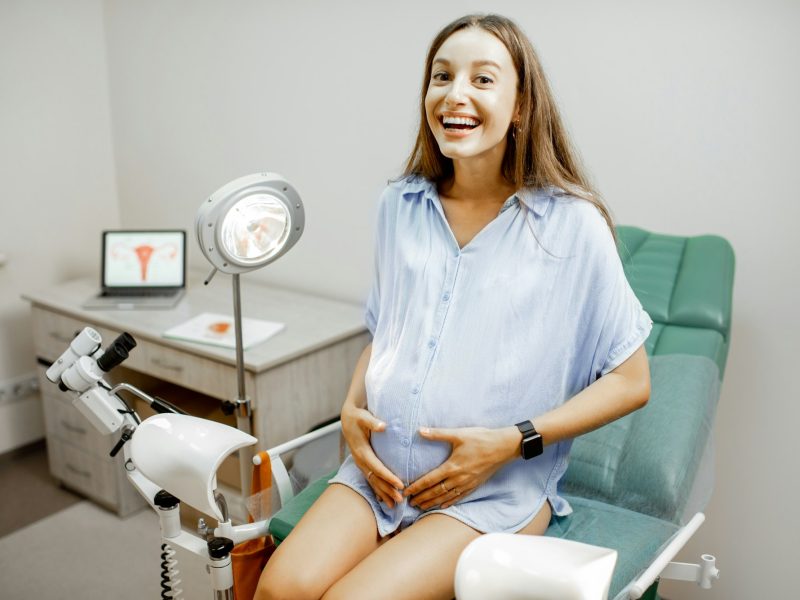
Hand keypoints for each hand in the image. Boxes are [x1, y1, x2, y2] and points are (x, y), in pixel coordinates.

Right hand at [341, 404, 403, 507]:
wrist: (347, 418)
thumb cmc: (358, 416)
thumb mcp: (364, 417)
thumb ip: (373, 422)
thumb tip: (383, 426)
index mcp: (362, 451)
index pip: (377, 467)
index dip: (388, 477)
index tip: (400, 485)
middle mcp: (360, 460)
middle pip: (375, 479)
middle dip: (387, 490)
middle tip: (400, 500)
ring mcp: (360, 463)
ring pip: (372, 481)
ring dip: (383, 493)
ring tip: (394, 505)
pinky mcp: (363, 463)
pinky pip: (371, 479)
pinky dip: (378, 489)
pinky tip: (385, 498)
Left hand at [403, 426, 520, 509]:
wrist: (503, 447)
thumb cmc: (480, 439)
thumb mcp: (458, 434)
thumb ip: (438, 434)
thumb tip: (420, 430)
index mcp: (452, 466)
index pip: (429, 480)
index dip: (416, 487)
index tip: (405, 492)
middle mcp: (458, 478)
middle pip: (435, 492)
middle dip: (422, 498)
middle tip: (410, 503)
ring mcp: (467, 484)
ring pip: (446, 497)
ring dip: (433, 503)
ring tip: (422, 507)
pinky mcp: (475, 485)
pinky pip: (459, 497)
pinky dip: (449, 502)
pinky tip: (443, 505)